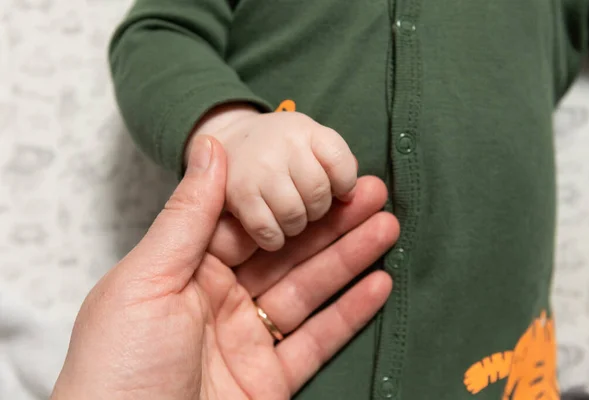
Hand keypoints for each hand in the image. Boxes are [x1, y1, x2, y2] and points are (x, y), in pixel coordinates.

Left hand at [52, 136, 398, 399]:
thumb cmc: (120, 368)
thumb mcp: (148, 280)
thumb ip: (188, 215)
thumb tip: (211, 147)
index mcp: (186, 271)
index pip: (251, 223)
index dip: (291, 198)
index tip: (328, 174)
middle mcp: (219, 300)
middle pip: (286, 253)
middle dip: (331, 223)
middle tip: (373, 193)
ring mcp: (246, 341)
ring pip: (308, 291)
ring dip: (349, 259)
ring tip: (387, 227)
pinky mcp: (270, 379)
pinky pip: (316, 340)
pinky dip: (349, 313)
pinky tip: (378, 284)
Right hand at [187, 104, 357, 250]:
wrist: (228, 143)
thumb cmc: (281, 150)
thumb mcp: (310, 141)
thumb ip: (337, 163)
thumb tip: (352, 194)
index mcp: (305, 130)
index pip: (340, 162)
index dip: (345, 184)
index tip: (339, 191)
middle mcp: (282, 145)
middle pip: (318, 193)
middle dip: (318, 208)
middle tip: (308, 206)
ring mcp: (258, 170)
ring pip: (295, 216)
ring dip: (296, 225)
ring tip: (290, 217)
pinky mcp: (238, 196)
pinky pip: (268, 231)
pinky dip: (275, 238)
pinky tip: (273, 231)